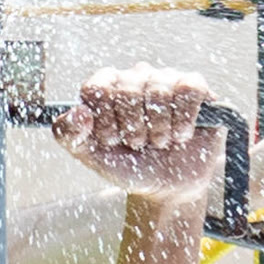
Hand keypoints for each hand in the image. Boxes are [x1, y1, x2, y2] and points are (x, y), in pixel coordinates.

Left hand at [52, 65, 222, 202]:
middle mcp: (135, 76)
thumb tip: (79, 112)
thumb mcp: (91, 156)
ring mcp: (166, 79)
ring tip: (160, 142)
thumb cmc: (128, 166)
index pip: (97, 88)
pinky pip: (189, 88)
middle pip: (128, 88)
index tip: (111, 139)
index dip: (104, 120)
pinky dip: (184, 118)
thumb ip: (69, 135)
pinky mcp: (195, 87)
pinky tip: (180, 134)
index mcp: (106, 86)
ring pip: (159, 89)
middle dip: (132, 127)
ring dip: (159, 127)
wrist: (167, 187)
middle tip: (138, 144)